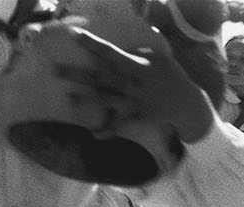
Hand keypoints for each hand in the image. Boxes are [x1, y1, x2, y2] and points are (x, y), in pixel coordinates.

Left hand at [65, 25, 213, 142]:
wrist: (189, 104)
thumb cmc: (174, 77)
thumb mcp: (161, 58)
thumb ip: (140, 53)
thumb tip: (122, 52)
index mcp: (137, 66)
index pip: (110, 52)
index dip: (92, 43)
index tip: (74, 34)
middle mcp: (131, 84)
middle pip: (100, 77)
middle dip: (77, 74)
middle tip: (54, 70)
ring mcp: (133, 101)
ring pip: (105, 99)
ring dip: (86, 100)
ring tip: (68, 98)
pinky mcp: (137, 115)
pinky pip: (120, 124)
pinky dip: (108, 130)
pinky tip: (95, 135)